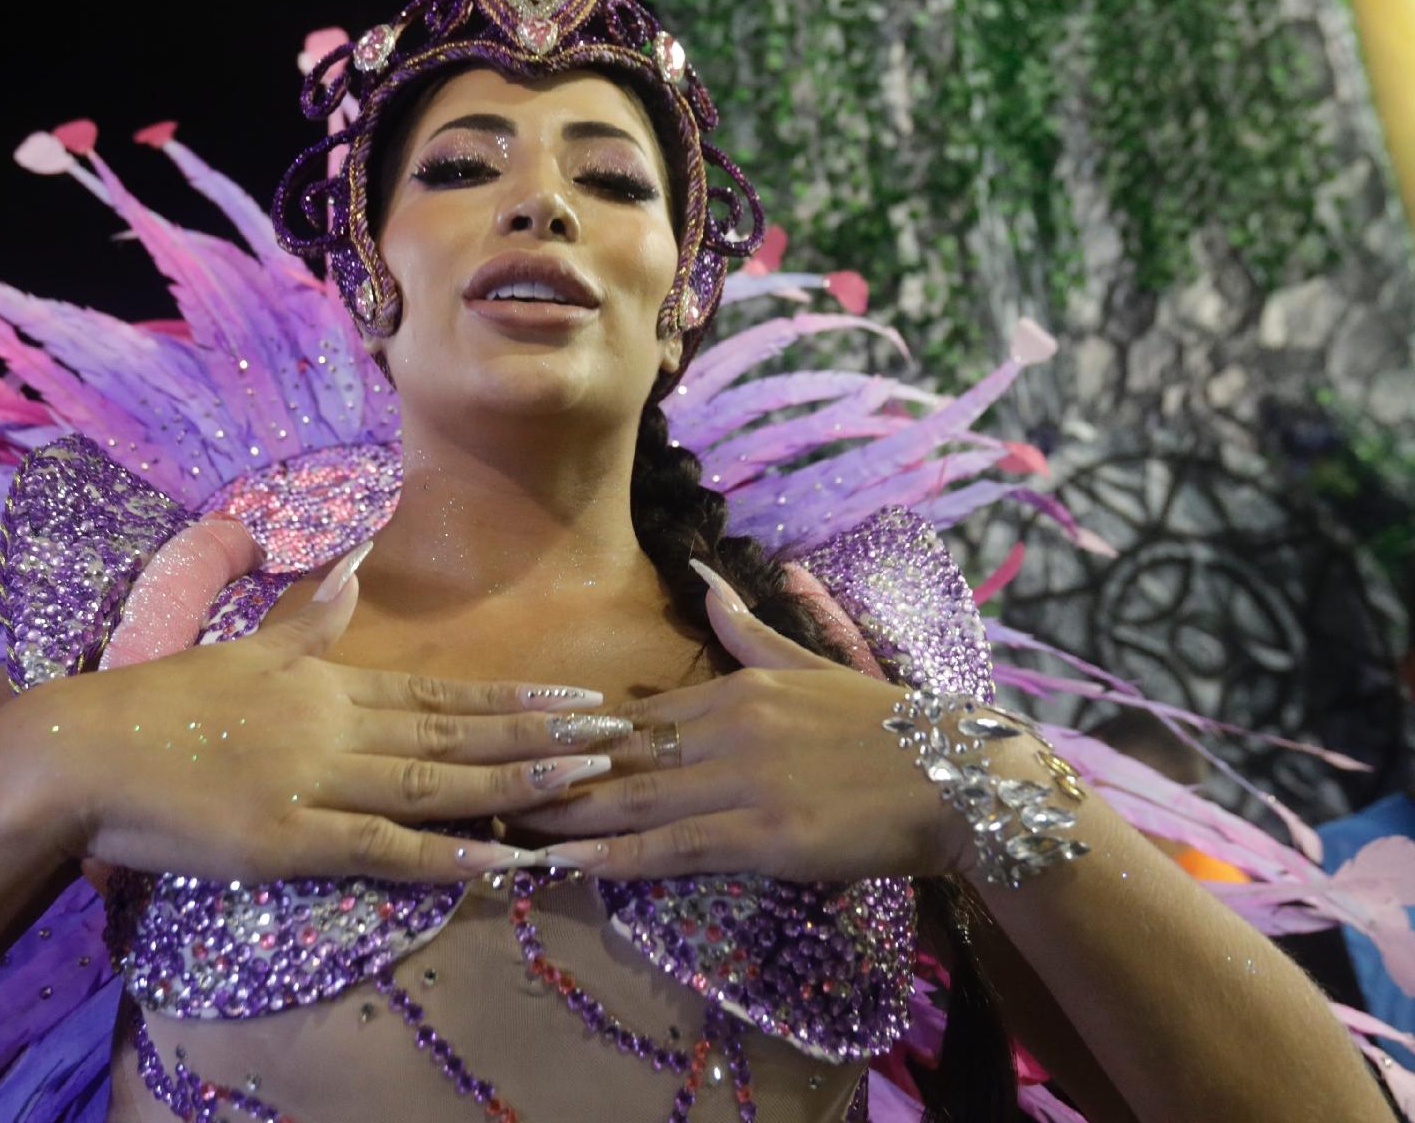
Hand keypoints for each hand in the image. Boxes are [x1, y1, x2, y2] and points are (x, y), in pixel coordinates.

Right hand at [0, 545, 629, 884]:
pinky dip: (443, 857)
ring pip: (436, 783)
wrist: (84, 749)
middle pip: (458, 734)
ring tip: (586, 783)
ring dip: (516, 784)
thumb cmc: (159, 703)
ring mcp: (316, 781)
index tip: (580, 699)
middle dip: (542, 737)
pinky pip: (379, 848)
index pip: (442, 694)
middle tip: (619, 738)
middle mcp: (337, 727)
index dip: (515, 700)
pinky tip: (498, 864)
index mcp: (328, 686)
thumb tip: (350, 555)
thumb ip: (305, 614)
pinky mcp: (288, 837)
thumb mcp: (242, 648)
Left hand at [508, 563, 972, 881]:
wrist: (960, 775)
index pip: (634, 715)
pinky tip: (569, 862)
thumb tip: (703, 581)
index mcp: (734, 691)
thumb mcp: (809, 664)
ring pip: (634, 799)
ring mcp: (744, 781)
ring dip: (564, 815)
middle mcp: (727, 729)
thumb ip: (746, 631)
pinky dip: (617, 854)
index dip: (572, 735)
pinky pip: (676, 846)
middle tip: (482, 788)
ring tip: (501, 827)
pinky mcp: (765, 833)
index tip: (517, 743)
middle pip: (618, 756)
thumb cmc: (884, 726)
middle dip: (549, 775)